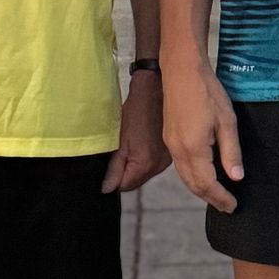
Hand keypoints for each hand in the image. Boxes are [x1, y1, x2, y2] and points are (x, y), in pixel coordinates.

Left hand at [102, 72, 170, 192]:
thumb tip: (108, 188)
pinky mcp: (169, 154)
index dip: (113, 178)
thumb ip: (114, 168)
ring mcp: (166, 161)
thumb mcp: (119, 141)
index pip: (124, 187)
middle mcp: (159, 167)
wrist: (156, 91)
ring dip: (135, 166)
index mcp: (145, 165)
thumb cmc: (137, 111)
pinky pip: (153, 165)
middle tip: (120, 151)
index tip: (111, 164)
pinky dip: (145, 158)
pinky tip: (142, 142)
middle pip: (135, 182)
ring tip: (131, 145)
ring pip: (144, 174)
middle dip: (125, 172)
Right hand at [162, 54, 242, 211]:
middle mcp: (178, 151)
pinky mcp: (168, 137)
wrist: (181, 70)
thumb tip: (236, 178)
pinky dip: (192, 178)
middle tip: (227, 207)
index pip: (208, 184)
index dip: (221, 198)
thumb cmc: (206, 92)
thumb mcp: (227, 122)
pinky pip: (180, 166)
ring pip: (184, 177)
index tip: (233, 206)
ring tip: (217, 196)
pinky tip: (203, 175)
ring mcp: (170, 144)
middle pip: (193, 185)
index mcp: (194, 149)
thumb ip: (231, 152)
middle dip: (210, 198)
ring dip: (200, 190)